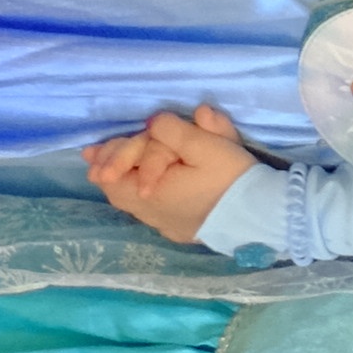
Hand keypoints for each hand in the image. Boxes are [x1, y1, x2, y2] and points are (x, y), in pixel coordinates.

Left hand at [87, 103, 263, 239]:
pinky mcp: (182, 231)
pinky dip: (142, 197)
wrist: (262, 217)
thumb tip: (155, 121)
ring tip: (113, 172)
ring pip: (133, 205)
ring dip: (123, 185)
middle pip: (117, 193)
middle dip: (108, 171)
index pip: (114, 173)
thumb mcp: (205, 146)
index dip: (107, 156)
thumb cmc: (231, 179)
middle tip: (94, 158)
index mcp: (151, 192)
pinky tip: (146, 189)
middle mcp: (153, 213)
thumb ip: (174, 130)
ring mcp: (167, 225)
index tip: (90, 149)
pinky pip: (152, 213)